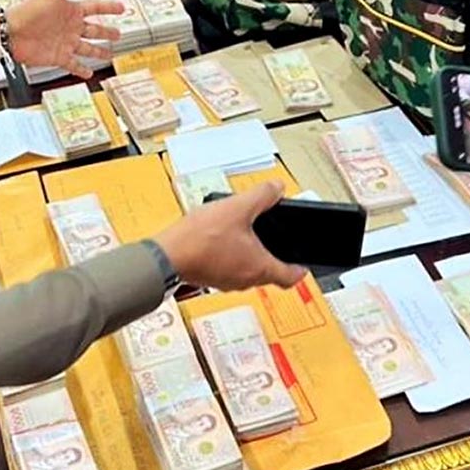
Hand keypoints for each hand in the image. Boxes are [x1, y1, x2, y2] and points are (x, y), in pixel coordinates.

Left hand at [6, 0, 123, 78]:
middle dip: (107, 32)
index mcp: (71, 10)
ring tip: (109, 55)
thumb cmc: (28, 11)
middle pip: (95, 30)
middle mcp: (70, 26)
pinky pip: (74, 64)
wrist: (10, 33)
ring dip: (99, 51)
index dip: (109, 7)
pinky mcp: (59, 57)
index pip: (96, 7)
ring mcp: (66, 43)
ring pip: (88, 48)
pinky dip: (82, 70)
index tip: (121, 7)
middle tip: (118, 34)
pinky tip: (89, 73)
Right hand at [155, 182, 306, 289]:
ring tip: (244, 234)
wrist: (166, 255)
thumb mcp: (237, 208)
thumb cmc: (201, 238)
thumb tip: (278, 188)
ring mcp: (225, 281)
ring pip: (246, 271)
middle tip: (273, 241)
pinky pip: (227, 268)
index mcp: (259, 267)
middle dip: (272, 256)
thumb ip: (262, 196)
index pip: (290, 277)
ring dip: (249, 255)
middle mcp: (245, 279)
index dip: (299, 269)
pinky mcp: (208, 277)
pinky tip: (220, 239)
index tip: (302, 265)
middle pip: (268, 273)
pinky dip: (230, 256)